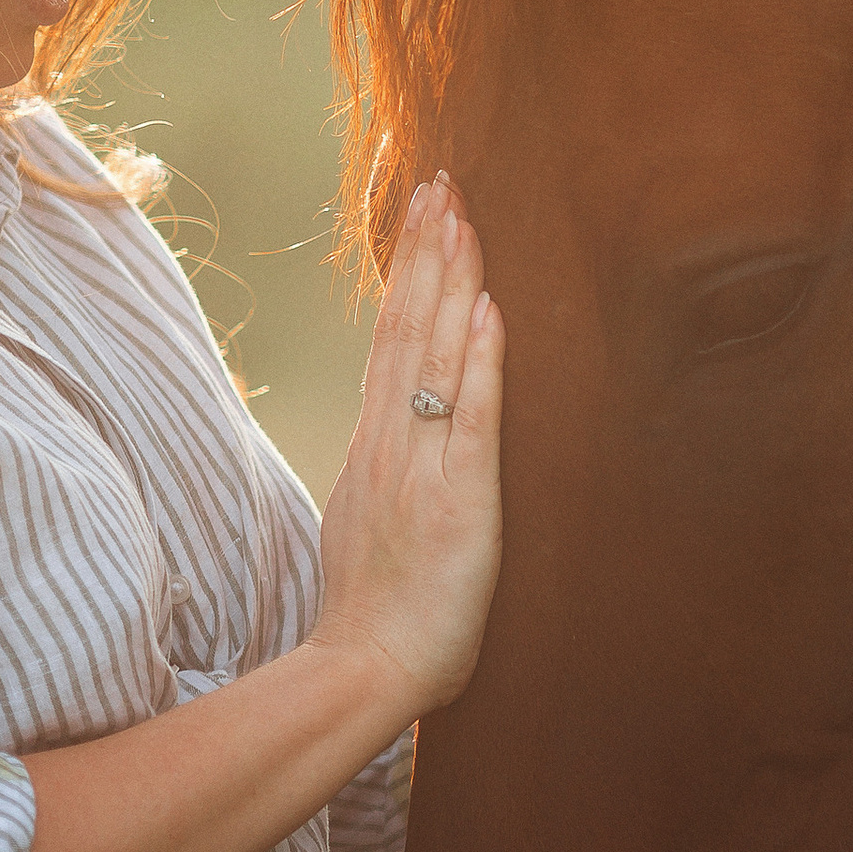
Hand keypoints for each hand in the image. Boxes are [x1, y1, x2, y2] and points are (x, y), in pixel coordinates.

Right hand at [311, 176, 504, 715]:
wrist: (363, 669)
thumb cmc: (374, 614)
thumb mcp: (368, 521)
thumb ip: (384, 471)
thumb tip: (392, 434)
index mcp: (375, 444)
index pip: (392, 336)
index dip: (409, 271)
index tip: (421, 213)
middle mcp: (392, 441)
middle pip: (407, 326)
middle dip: (426, 250)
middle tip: (440, 182)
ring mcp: (421, 466)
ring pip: (435, 355)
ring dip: (450, 281)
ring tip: (461, 216)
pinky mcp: (459, 500)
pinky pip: (471, 418)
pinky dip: (480, 360)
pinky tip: (488, 309)